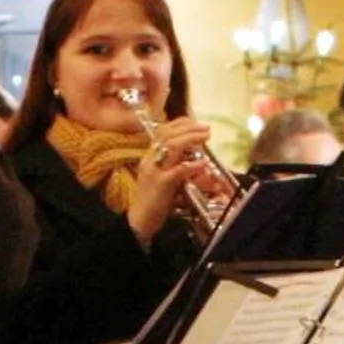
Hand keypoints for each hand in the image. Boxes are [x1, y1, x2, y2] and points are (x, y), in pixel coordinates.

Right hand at [125, 115, 220, 245]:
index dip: (179, 124)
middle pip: (168, 134)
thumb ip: (172, 166)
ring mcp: (154, 171)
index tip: (194, 122)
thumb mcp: (160, 178)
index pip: (162, 132)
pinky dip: (191, 165)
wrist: (138, 221)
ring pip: (172, 146)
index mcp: (149, 157)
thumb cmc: (151, 202)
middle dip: (189, 128)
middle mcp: (150, 160)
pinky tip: (201, 164)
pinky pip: (178, 170)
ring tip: (205, 136)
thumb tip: (191, 156)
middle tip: (205, 128)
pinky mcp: (161, 184)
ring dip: (191, 138)